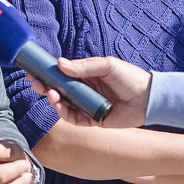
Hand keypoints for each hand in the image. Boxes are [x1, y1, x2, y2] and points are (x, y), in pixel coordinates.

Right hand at [29, 56, 151, 127]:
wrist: (149, 99)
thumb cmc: (130, 78)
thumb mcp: (107, 65)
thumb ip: (84, 66)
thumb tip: (60, 63)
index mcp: (86, 76)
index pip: (62, 74)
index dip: (47, 73)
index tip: (34, 70)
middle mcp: (84, 91)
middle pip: (58, 90)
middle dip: (45, 87)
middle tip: (36, 83)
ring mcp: (87, 106)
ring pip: (63, 104)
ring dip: (53, 99)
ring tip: (51, 94)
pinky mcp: (92, 120)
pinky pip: (73, 118)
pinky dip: (64, 112)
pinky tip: (60, 105)